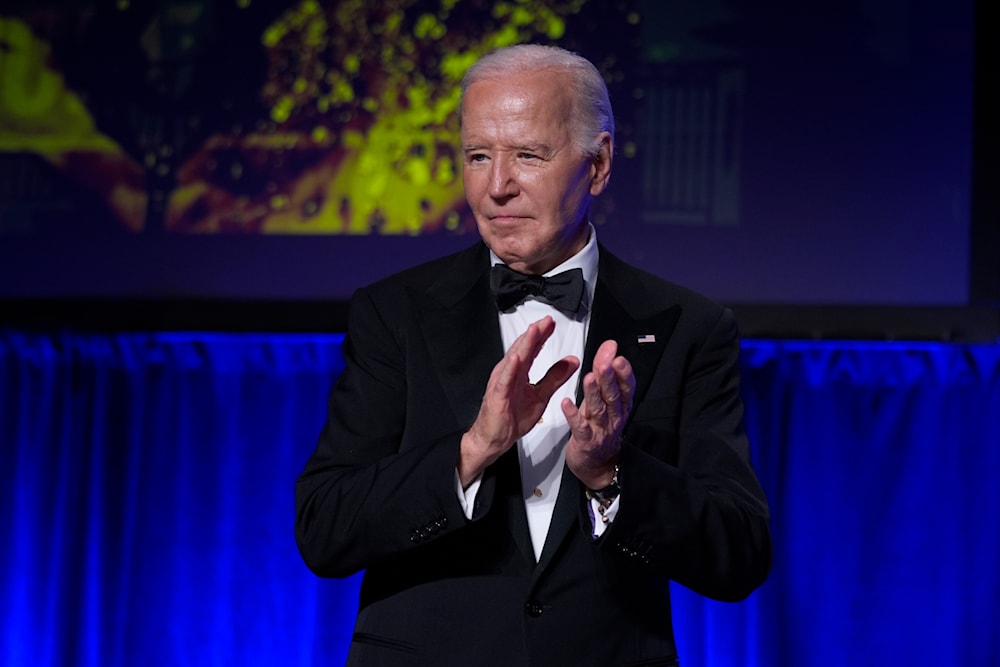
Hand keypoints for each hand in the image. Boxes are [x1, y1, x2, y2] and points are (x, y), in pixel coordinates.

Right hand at [459, 316, 579, 487]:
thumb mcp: (541, 395)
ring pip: (514, 360)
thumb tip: (572, 361)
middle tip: (547, 321)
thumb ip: (555, 377)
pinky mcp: (498, 396)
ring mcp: (502, 382)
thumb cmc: (512, 418)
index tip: (552, 323)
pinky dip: (510, 368)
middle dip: (535, 334)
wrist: (495, 438)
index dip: (542, 335)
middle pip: (523, 349)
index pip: (532, 349)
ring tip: (534, 331)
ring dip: (523, 345)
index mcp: (520, 372)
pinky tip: (516, 358)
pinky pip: (505, 380)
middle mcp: (509, 373)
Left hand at [562, 339, 634, 488]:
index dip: (623, 372)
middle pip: (612, 396)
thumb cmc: (599, 427)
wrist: (596, 464)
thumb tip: (609, 348)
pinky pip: (579, 427)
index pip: (625, 387)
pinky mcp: (586, 441)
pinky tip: (566, 403)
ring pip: (598, 409)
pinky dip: (573, 415)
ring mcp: (600, 430)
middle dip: (609, 378)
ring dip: (593, 393)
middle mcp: (613, 417)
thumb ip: (605, 374)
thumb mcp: (604, 400)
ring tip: (589, 378)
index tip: (618, 357)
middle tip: (605, 362)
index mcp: (620, 405)